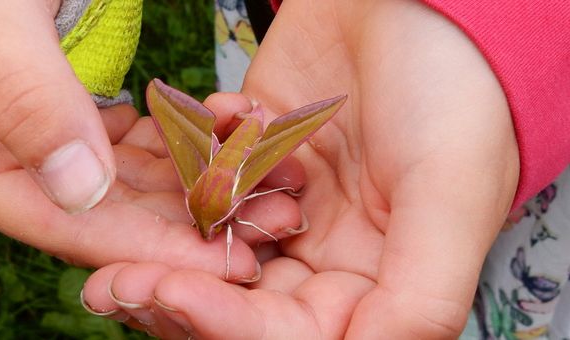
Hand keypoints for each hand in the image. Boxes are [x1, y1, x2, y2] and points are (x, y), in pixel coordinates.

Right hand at [0, 0, 301, 307]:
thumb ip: (26, 97)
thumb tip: (80, 190)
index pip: (66, 226)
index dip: (152, 248)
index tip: (227, 260)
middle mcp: (6, 160)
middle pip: (111, 213)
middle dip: (195, 220)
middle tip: (274, 218)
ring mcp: (45, 136)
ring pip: (134, 179)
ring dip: (203, 181)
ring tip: (273, 180)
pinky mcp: (77, 111)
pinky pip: (139, 142)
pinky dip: (188, 138)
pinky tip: (235, 133)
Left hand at [82, 0, 518, 337]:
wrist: (433, 0)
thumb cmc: (458, 97)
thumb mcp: (452, 202)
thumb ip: (418, 303)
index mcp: (375, 278)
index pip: (290, 332)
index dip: (225, 324)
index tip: (169, 292)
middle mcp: (328, 248)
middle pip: (238, 298)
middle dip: (177, 292)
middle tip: (112, 284)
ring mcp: (289, 195)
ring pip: (213, 238)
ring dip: (169, 237)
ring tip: (111, 245)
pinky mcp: (261, 145)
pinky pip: (211, 168)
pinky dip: (199, 154)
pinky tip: (214, 119)